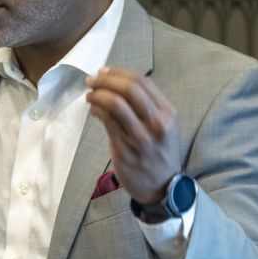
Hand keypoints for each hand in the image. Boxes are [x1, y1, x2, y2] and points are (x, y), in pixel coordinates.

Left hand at [86, 68, 180, 203]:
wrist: (162, 187)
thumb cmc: (159, 152)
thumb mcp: (164, 126)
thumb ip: (146, 105)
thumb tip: (114, 80)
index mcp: (168, 113)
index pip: (142, 82)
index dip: (118, 73)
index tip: (103, 71)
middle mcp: (157, 123)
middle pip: (129, 89)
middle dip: (105, 80)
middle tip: (91, 80)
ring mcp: (141, 137)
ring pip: (115, 104)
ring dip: (97, 95)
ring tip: (89, 95)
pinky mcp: (125, 150)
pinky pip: (107, 122)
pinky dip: (97, 110)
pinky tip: (93, 109)